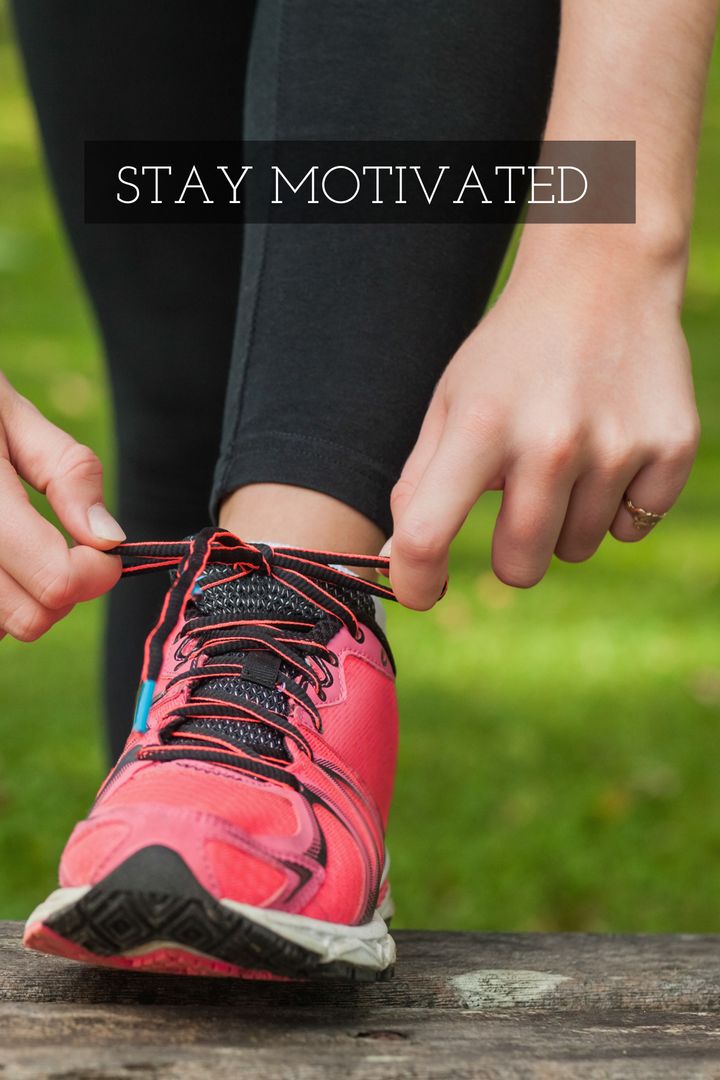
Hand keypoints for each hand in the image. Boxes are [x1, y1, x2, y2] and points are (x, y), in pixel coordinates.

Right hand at [0, 373, 123, 640]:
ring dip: (25, 599)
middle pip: (29, 619)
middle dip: (63, 591)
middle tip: (64, 549)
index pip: (56, 581)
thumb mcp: (13, 416)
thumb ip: (68, 472)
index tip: (102, 548)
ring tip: (21, 551)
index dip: (96, 572)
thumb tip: (109, 539)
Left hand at [388, 238, 699, 607]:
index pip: (428, 536)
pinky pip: (631, 528)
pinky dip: (616, 505)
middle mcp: (550, 442)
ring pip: (577, 549)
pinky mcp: (671, 448)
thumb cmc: (511, 354)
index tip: (421, 593)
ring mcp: (616, 446)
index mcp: (479, 426)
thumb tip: (395, 563)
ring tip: (568, 455)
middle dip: (512, 551)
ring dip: (565, 520)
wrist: (602, 279)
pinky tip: (610, 449)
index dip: (416, 583)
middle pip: (520, 566)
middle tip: (519, 500)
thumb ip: (418, 484)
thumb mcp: (451, 402)